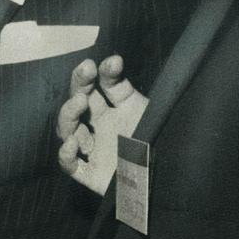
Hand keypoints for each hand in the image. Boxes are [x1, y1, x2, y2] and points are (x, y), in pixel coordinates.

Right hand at [57, 54, 147, 194]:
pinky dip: (66, 155)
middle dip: (78, 87)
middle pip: (77, 106)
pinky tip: (72, 143)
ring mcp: (94, 152)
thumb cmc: (160, 140)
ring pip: (68, 132)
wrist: (172, 178)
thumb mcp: (144, 108)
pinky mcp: (92, 176)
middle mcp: (100, 130)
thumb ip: (125, 87)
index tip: (97, 64)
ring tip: (79, 102)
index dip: (91, 75)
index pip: (95, 89)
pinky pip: (71, 166)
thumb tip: (113, 59)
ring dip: (68, 115)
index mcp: (113, 112)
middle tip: (85, 73)